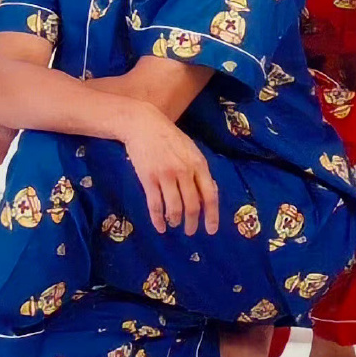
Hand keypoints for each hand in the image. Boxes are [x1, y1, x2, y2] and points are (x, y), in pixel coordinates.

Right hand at [123, 103, 218, 236]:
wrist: (143, 125)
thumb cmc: (169, 137)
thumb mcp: (190, 150)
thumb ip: (199, 171)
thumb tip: (208, 196)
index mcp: (198, 164)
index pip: (210, 194)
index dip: (212, 215)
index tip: (211, 230)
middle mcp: (184, 171)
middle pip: (192, 205)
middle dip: (192, 222)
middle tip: (190, 232)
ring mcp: (166, 175)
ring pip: (174, 208)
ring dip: (175, 221)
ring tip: (174, 225)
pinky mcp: (148, 178)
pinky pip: (155, 205)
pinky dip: (158, 219)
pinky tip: (160, 227)